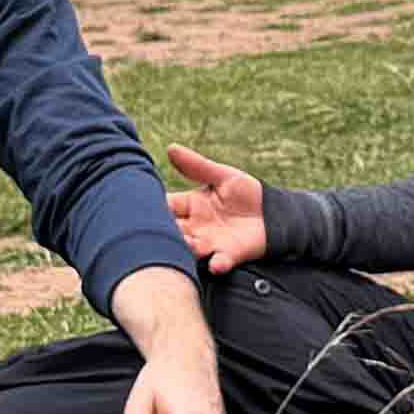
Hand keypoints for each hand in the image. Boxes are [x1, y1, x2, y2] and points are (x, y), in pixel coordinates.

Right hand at [160, 143, 270, 276]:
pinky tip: (216, 264)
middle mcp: (195, 227)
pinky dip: (218, 263)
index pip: (164, 207)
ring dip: (186, 249)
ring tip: (184, 246)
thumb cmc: (247, 194)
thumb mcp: (223, 176)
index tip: (138, 206)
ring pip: (190, 249)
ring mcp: (211, 242)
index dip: (151, 207)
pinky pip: (221, 261)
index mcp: (191, 206)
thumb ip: (197, 166)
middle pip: (171, 231)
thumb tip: (171, 149)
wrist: (275, 213)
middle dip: (162, 233)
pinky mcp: (231, 254)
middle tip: (151, 233)